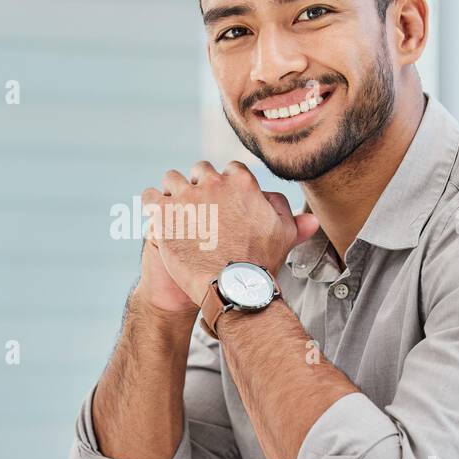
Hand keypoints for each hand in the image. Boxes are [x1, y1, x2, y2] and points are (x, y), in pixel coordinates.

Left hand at [142, 161, 319, 305]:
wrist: (232, 288)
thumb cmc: (259, 264)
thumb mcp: (283, 236)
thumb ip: (292, 219)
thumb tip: (309, 218)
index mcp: (241, 182)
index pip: (229, 170)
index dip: (225, 186)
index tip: (222, 201)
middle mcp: (212, 182)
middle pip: (199, 170)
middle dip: (198, 185)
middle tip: (199, 207)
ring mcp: (186, 196)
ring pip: (172, 179)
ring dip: (173, 192)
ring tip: (176, 211)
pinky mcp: (164, 214)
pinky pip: (150, 197)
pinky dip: (153, 204)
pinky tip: (158, 217)